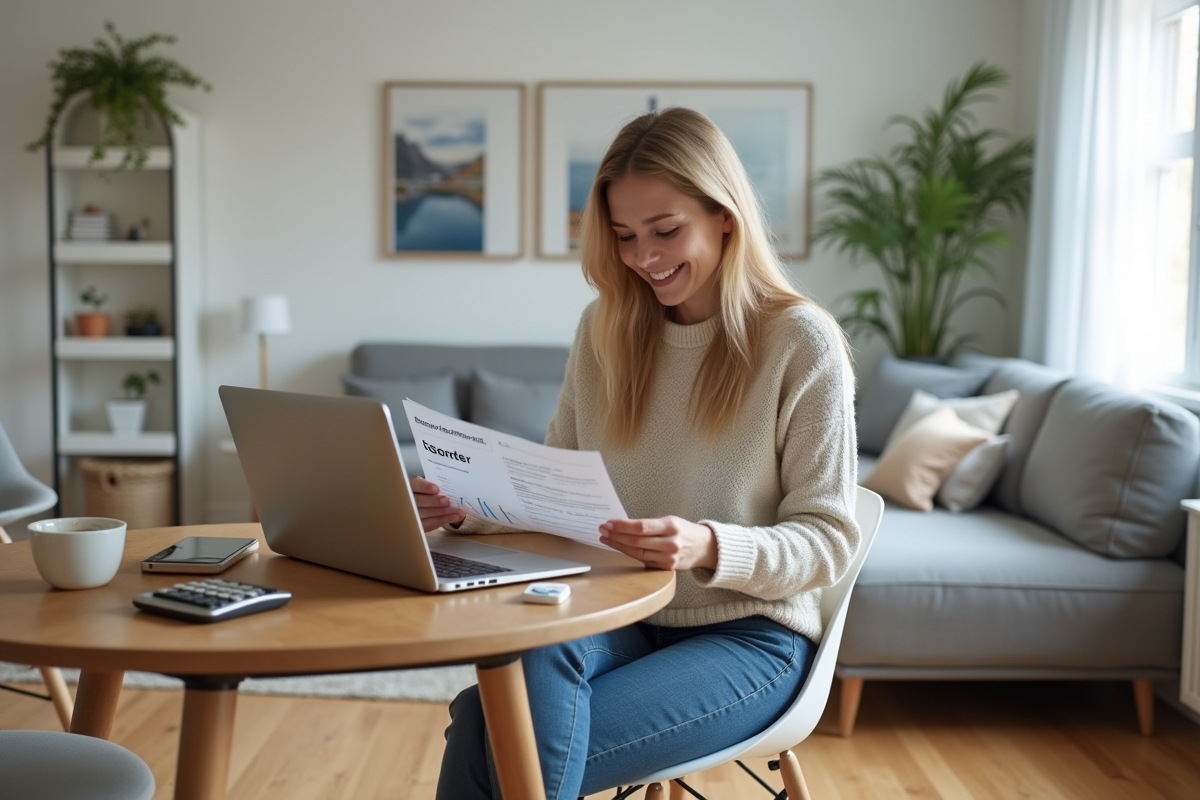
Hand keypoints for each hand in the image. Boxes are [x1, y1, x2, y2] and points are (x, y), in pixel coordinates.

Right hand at [410, 476, 464, 532]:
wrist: (425, 504)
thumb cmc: (430, 492)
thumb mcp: (431, 486)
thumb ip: (438, 487)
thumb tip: (453, 491)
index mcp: (410, 485)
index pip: (415, 484)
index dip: (425, 487)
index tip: (436, 489)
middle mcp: (407, 500)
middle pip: (418, 501)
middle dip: (434, 502)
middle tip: (448, 502)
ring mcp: (410, 514)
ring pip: (424, 514)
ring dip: (442, 513)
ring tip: (457, 511)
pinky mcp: (417, 525)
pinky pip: (428, 525)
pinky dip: (441, 521)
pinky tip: (452, 517)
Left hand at [599, 516, 717, 570]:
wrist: (704, 547)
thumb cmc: (684, 531)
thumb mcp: (670, 521)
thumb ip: (650, 525)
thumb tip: (623, 525)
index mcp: (671, 526)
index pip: (642, 527)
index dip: (623, 526)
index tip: (608, 523)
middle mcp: (670, 543)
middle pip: (637, 541)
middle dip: (616, 535)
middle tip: (602, 530)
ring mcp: (668, 558)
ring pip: (637, 552)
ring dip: (619, 545)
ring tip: (606, 538)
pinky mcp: (666, 568)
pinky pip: (643, 560)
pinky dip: (629, 554)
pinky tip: (619, 548)